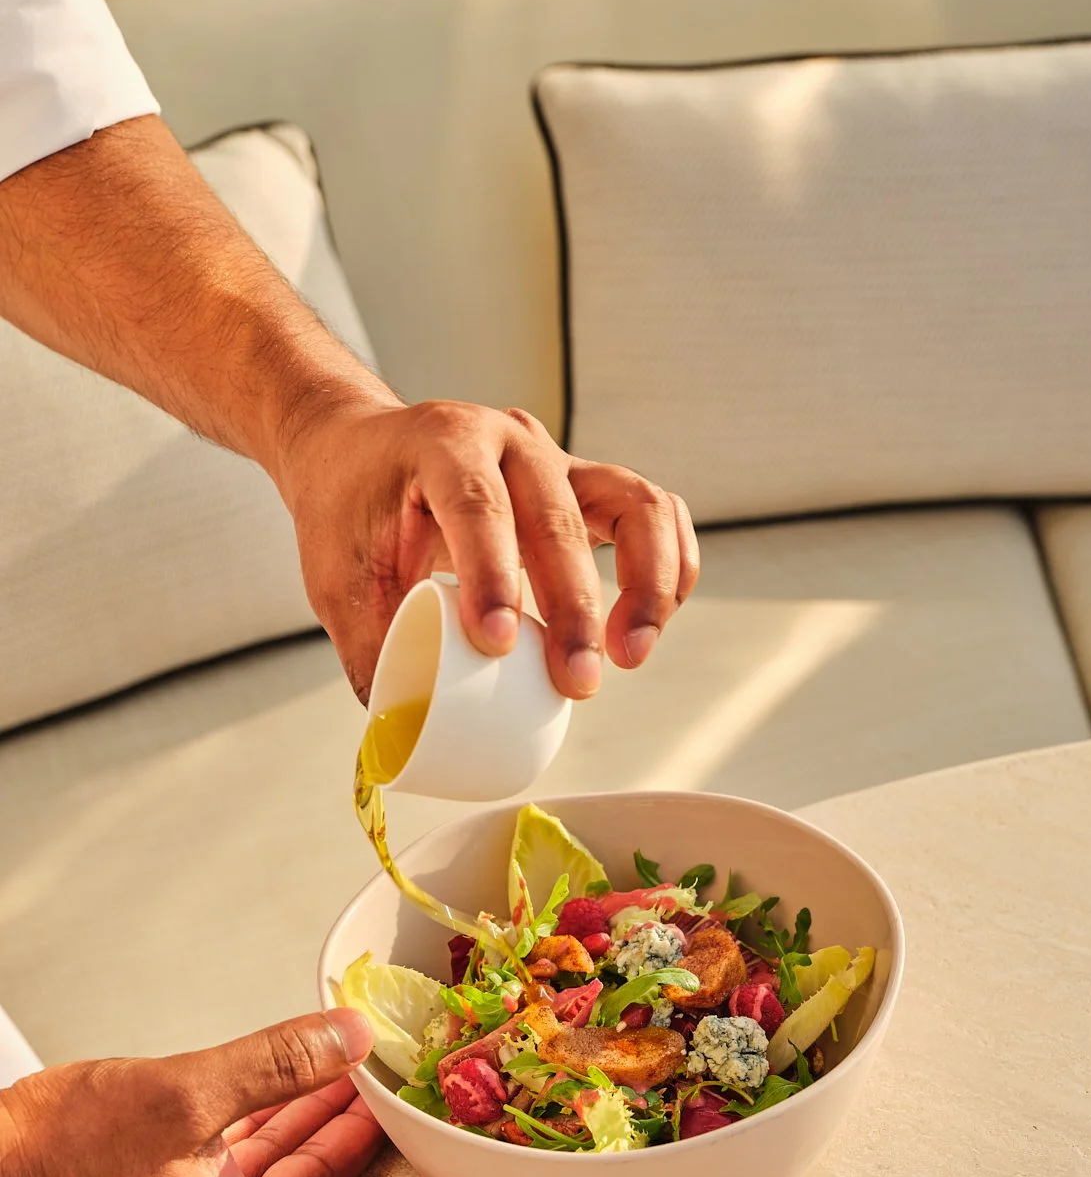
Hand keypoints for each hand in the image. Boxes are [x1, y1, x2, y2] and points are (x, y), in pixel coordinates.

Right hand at [0, 1009, 523, 1176]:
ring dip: (333, 1127)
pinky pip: (252, 1169)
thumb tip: (351, 1035)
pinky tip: (313, 1085)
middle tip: (444, 1120)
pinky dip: (284, 1128)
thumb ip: (272, 1062)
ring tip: (382, 1080)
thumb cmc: (53, 1153)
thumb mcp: (177, 1092)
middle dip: (387, 1154)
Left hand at [276, 399, 699, 702]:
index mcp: (442, 442)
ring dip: (647, 583)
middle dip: (575, 608)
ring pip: (636, 504)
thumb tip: (402, 737)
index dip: (493, 573)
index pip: (476, 502)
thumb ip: (366, 650)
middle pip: (561, 515)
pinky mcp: (590, 489)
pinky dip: (669, 566)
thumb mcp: (335, 576)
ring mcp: (560, 461)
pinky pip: (655, 516)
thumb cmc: (347, 512)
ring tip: (630, 656)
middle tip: (576, 683)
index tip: (498, 645)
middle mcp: (510, 439)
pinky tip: (654, 624)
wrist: (360, 452)